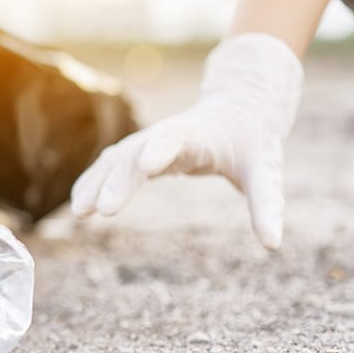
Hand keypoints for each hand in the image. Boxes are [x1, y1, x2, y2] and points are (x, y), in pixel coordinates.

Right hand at [70, 33, 303, 248]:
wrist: (238, 108)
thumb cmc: (253, 143)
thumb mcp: (267, 171)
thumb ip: (267, 204)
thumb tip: (273, 245)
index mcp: (198, 134)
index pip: (174, 138)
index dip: (160, 150)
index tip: (147, 167)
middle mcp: (166, 135)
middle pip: (136, 155)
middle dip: (119, 181)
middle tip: (104, 211)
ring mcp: (148, 141)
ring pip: (116, 159)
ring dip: (98, 183)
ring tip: (81, 212)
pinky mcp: (140, 151)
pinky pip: (111, 164)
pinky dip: (95, 181)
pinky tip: (81, 204)